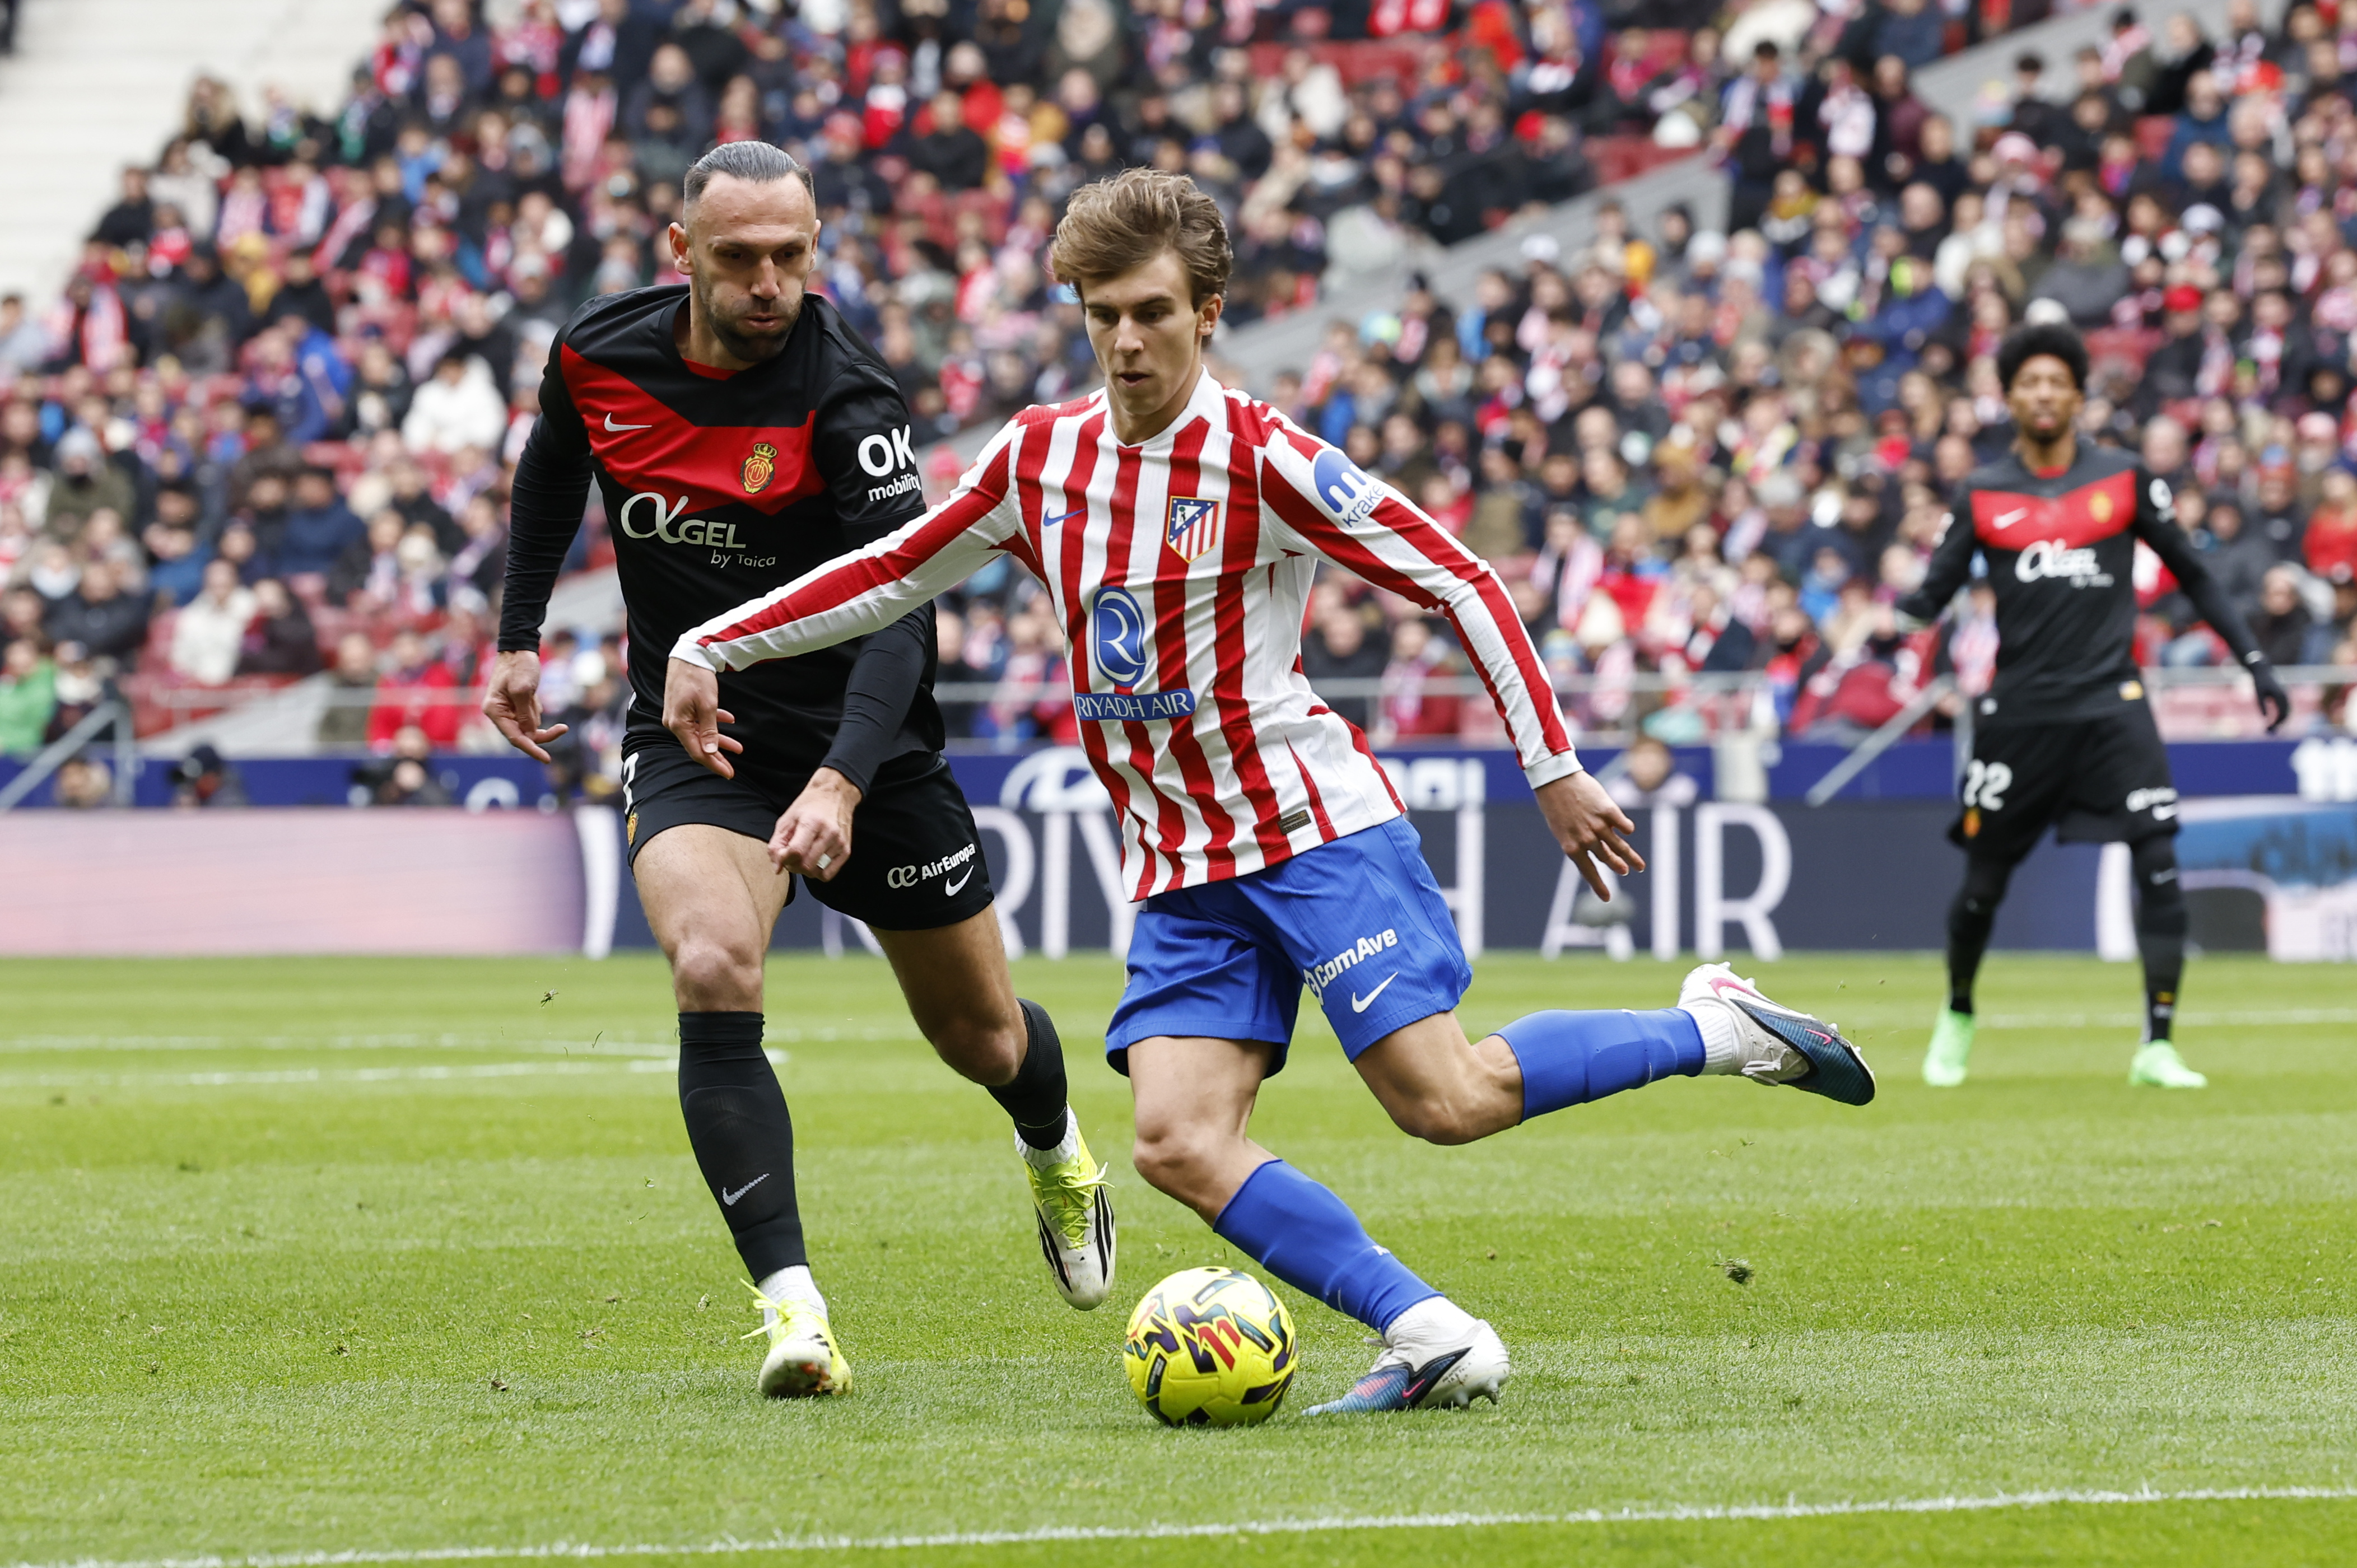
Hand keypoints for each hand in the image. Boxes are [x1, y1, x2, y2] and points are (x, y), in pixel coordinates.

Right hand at [483, 649, 568, 762]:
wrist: (519, 648)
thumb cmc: (519, 665)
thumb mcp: (523, 689)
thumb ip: (526, 715)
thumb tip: (530, 735)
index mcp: (494, 711)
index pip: (514, 737)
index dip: (531, 749)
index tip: (546, 759)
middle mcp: (498, 713)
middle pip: (523, 734)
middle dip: (541, 732)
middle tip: (563, 728)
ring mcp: (507, 710)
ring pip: (528, 726)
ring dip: (536, 714)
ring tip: (532, 692)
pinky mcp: (516, 705)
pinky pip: (530, 716)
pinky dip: (536, 709)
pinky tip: (533, 693)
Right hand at [663, 656, 743, 778]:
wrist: (689, 654)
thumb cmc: (697, 678)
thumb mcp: (708, 705)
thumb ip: (710, 730)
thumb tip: (711, 751)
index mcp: (679, 724)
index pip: (697, 752)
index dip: (714, 764)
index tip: (729, 773)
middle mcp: (675, 722)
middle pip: (698, 745)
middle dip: (718, 756)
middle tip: (732, 768)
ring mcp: (678, 715)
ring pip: (701, 733)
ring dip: (719, 739)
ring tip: (738, 747)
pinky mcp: (683, 707)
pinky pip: (699, 720)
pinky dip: (714, 723)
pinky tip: (729, 720)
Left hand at [771, 768, 861, 877]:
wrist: (835, 794)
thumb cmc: (809, 806)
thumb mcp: (787, 819)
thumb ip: (777, 844)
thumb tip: (777, 868)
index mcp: (812, 822)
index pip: (796, 852)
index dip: (785, 859)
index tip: (783, 854)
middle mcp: (829, 833)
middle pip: (806, 865)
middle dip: (794, 866)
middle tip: (791, 857)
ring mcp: (839, 843)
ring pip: (817, 872)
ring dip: (805, 869)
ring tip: (804, 856)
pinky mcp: (846, 850)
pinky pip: (828, 874)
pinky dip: (818, 872)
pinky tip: (815, 860)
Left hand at [1534, 770, 1644, 901]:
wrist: (1555, 779)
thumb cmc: (1555, 804)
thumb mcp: (1563, 828)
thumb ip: (1581, 841)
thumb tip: (1602, 849)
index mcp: (1571, 846)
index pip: (1588, 871)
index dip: (1598, 885)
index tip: (1607, 898)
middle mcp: (1586, 839)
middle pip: (1607, 858)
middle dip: (1618, 867)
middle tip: (1626, 872)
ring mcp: (1598, 824)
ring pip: (1619, 846)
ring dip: (1630, 857)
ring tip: (1639, 866)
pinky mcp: (1608, 810)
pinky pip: (1622, 824)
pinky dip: (1626, 829)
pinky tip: (1628, 832)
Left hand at [2250, 658, 2290, 732]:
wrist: (2263, 670)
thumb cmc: (2259, 681)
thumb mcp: (2258, 693)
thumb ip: (2261, 705)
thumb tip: (2264, 718)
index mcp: (2281, 696)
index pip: (2281, 714)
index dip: (2275, 724)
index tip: (2268, 730)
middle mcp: (2285, 697)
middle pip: (2286, 715)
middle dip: (2278, 724)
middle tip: (2269, 732)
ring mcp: (2285, 696)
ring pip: (2287, 712)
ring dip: (2281, 721)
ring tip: (2271, 728)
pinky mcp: (2283, 695)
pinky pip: (2285, 708)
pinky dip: (2281, 715)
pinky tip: (2274, 721)